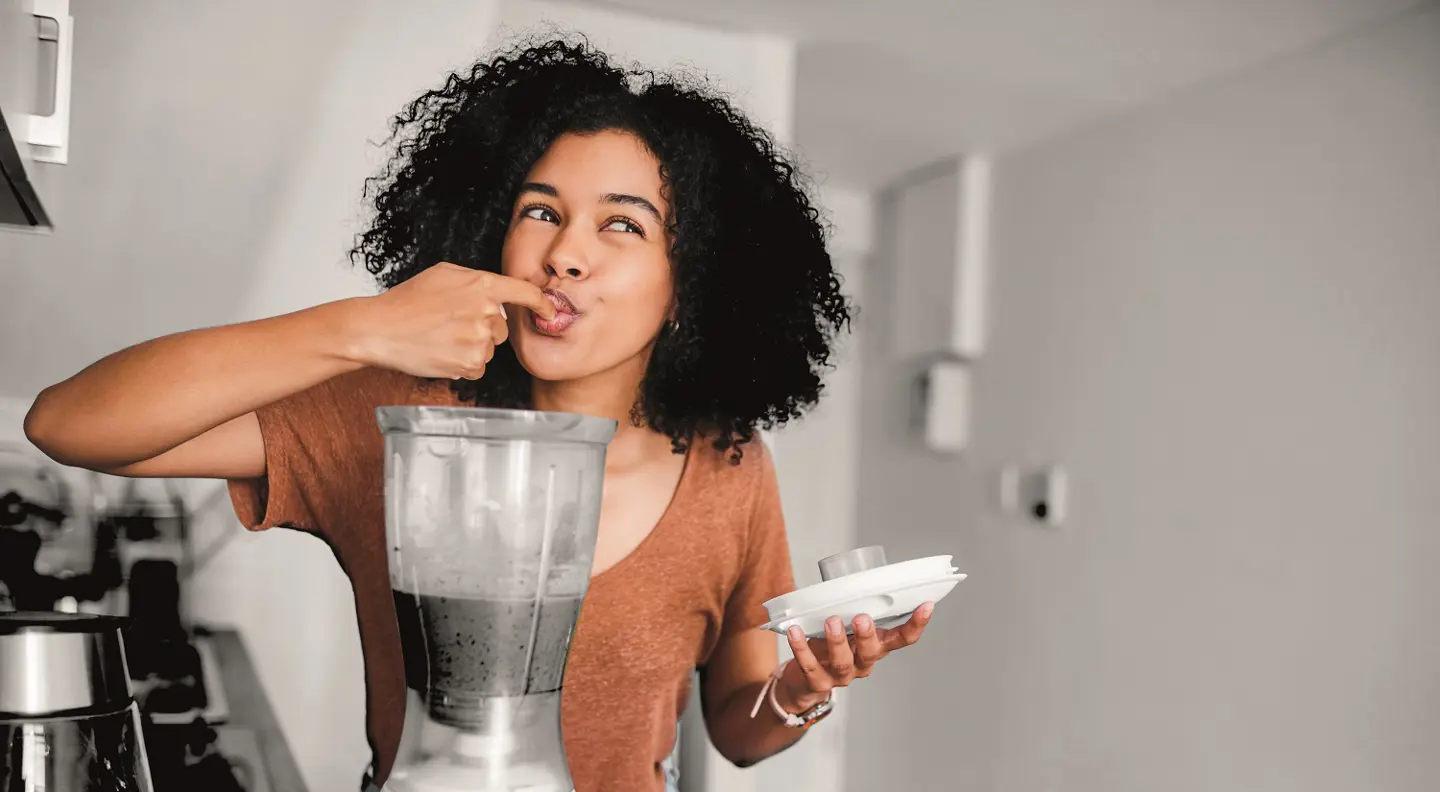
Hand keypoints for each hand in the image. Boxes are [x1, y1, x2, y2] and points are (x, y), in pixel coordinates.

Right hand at [348, 262, 555, 379]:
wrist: (380, 329)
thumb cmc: (408, 300)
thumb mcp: (444, 274)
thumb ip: (476, 281)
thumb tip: (498, 295)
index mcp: (482, 285)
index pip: (525, 293)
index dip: (542, 304)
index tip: (550, 311)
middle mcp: (486, 312)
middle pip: (502, 328)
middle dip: (484, 328)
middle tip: (451, 325)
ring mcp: (479, 339)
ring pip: (489, 349)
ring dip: (471, 347)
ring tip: (441, 338)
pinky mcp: (470, 363)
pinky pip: (478, 367)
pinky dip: (462, 364)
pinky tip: (441, 353)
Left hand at [778, 602, 935, 712]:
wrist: (804, 681)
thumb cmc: (829, 645)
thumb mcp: (847, 626)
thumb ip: (852, 606)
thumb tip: (851, 574)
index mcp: (876, 647)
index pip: (903, 639)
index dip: (916, 625)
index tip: (926, 605)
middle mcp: (862, 663)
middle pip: (871, 653)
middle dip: (867, 635)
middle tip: (862, 618)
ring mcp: (841, 676)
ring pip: (843, 662)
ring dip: (837, 641)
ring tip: (831, 621)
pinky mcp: (818, 682)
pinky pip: (811, 667)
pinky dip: (802, 648)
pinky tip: (796, 632)